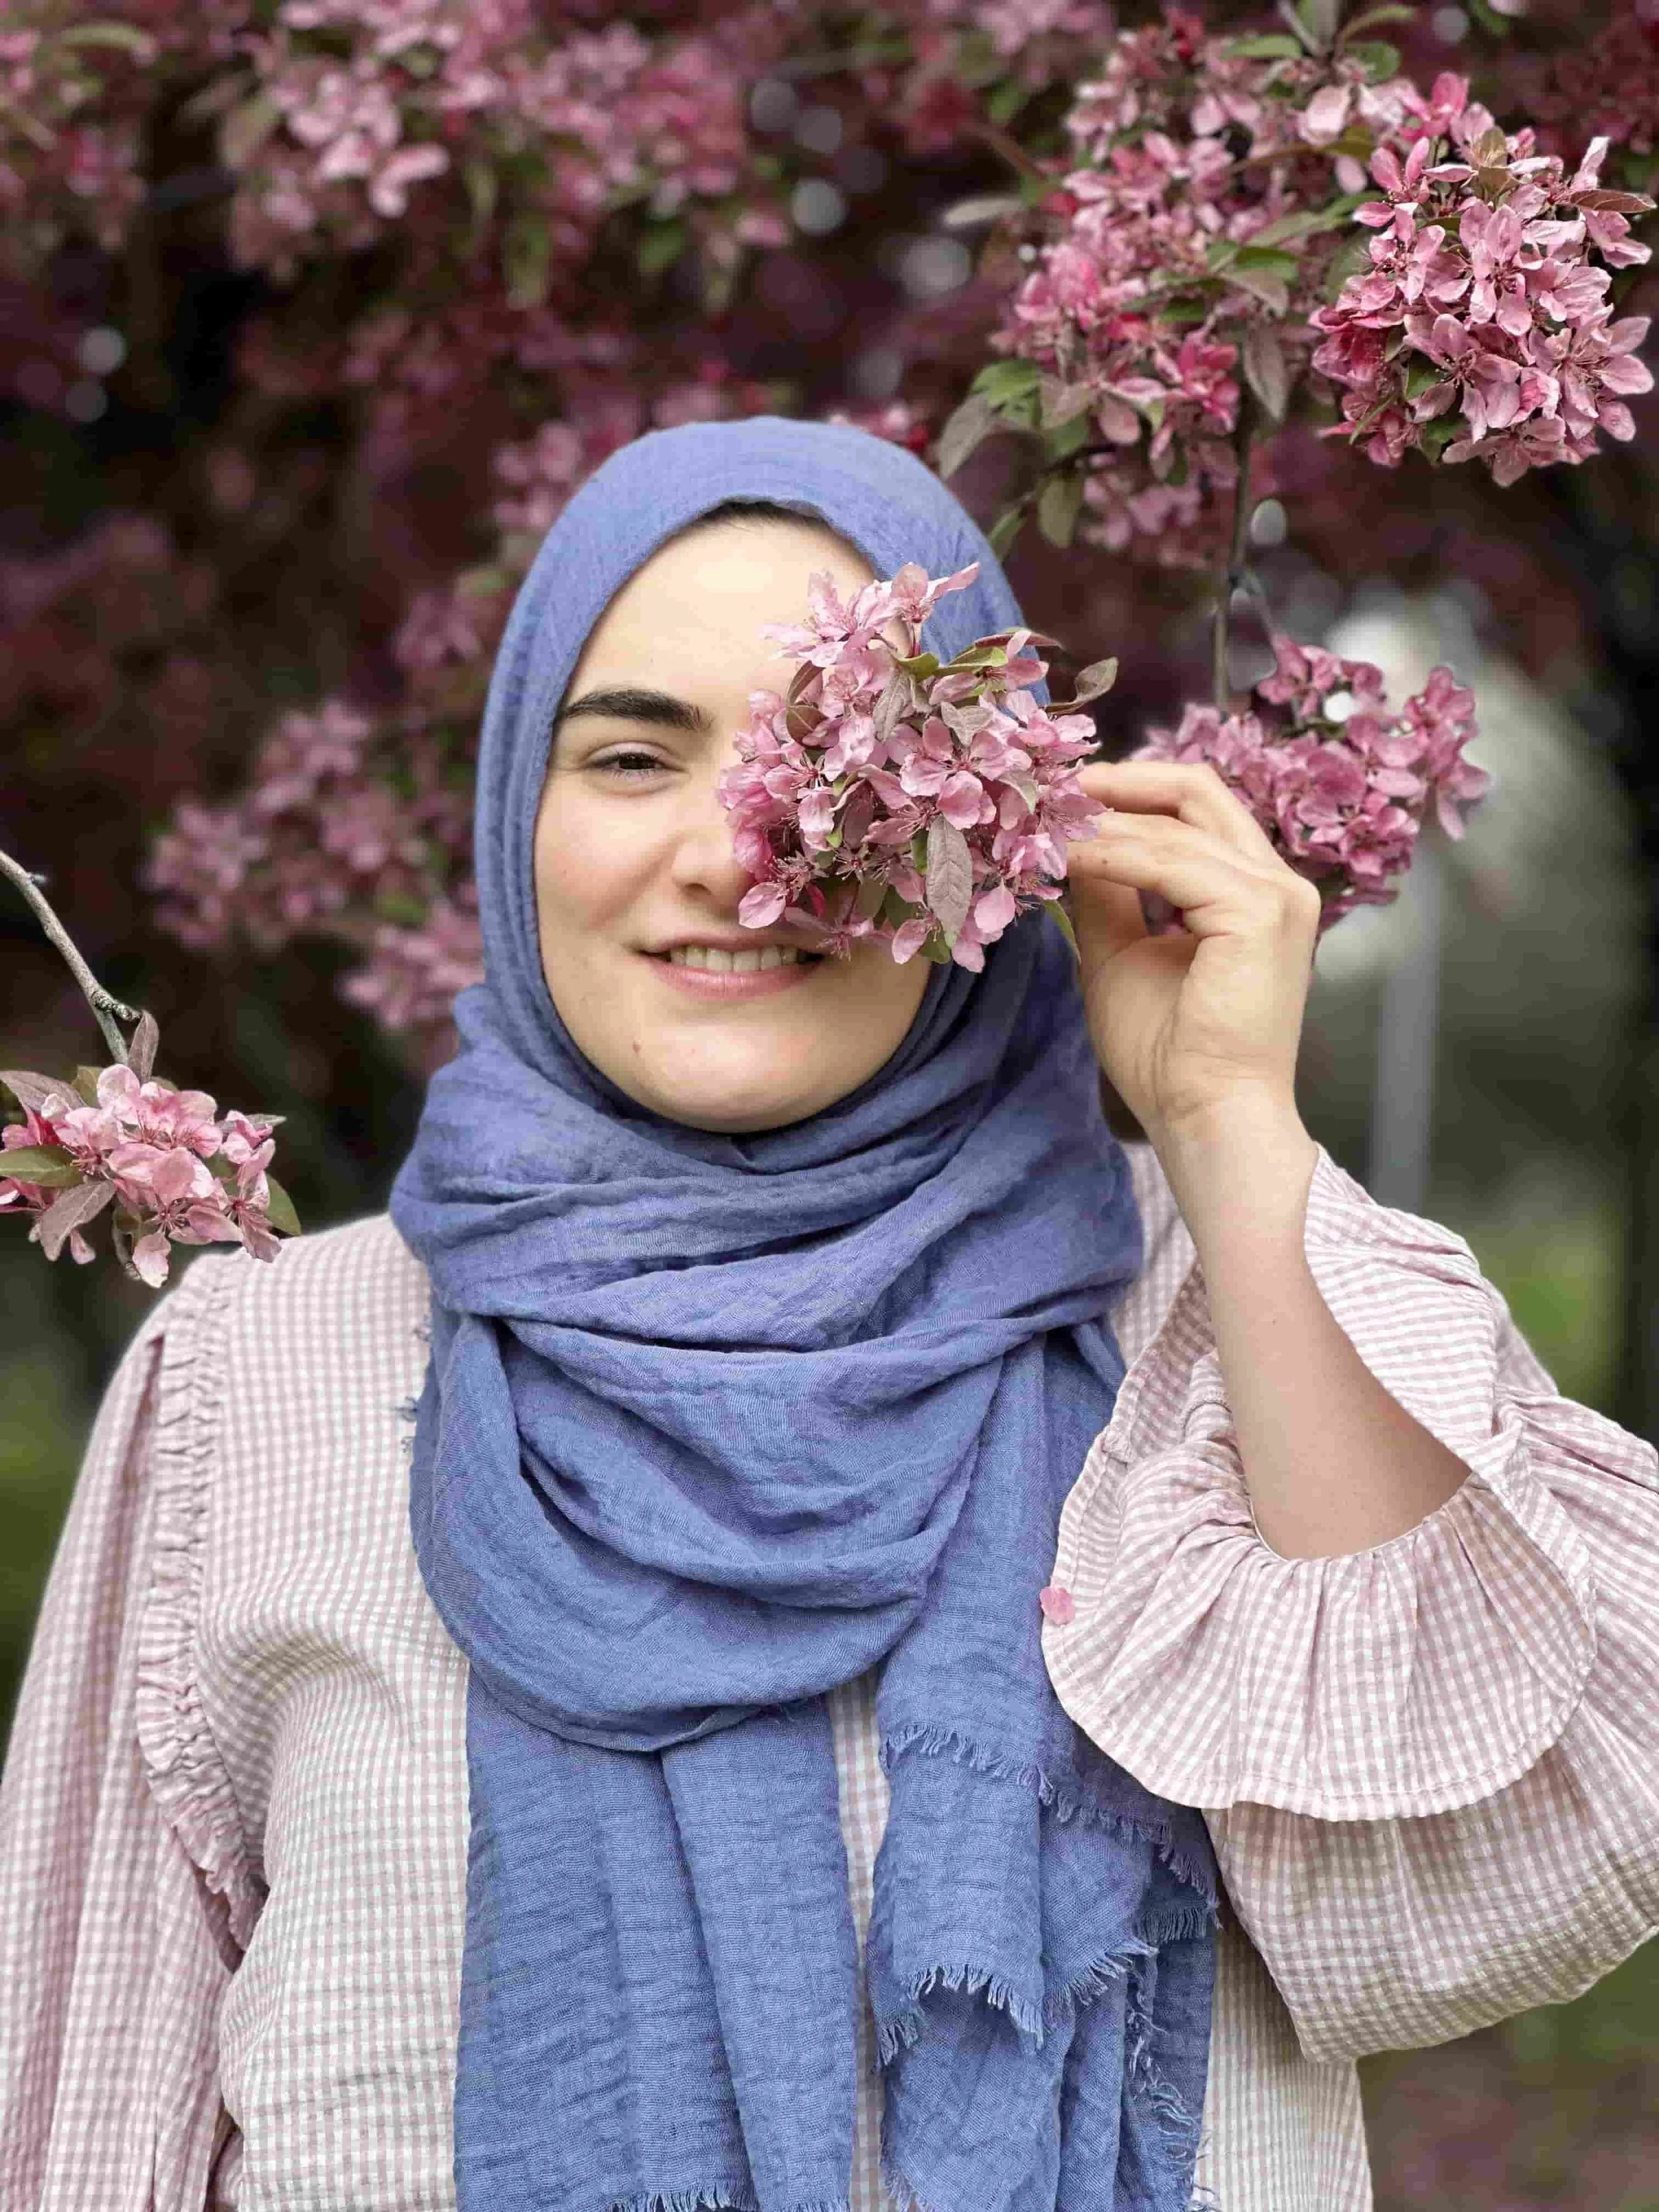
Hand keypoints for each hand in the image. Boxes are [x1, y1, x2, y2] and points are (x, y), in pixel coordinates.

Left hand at [1064, 760, 1322, 1145]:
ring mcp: (1274, 894)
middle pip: (1198, 791)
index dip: (1128, 792)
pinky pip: (1172, 863)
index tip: (1060, 795)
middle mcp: (1274, 882)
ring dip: (1102, 823)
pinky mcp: (1259, 912)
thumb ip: (1106, 897)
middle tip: (1051, 787)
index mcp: (1250, 892)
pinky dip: (1113, 855)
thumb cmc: (1168, 1055)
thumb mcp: (1121, 955)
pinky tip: (1067, 859)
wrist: (1205, 1114)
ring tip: (1041, 827)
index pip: (1194, 810)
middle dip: (1120, 782)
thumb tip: (1070, 844)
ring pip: (1176, 826)